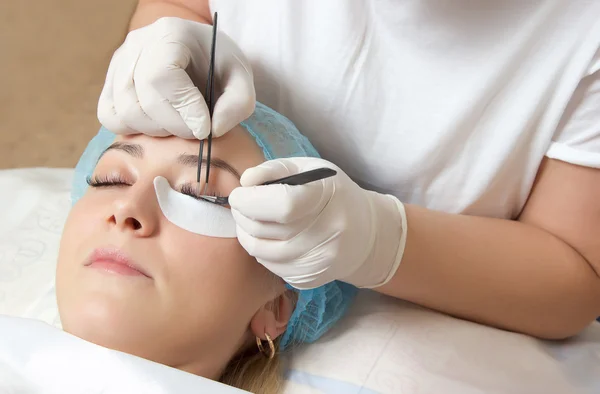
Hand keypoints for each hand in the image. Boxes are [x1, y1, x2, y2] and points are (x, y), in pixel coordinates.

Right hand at [98, 17, 255, 138]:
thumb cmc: (220, 66)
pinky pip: (110, 117)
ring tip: (180, 125)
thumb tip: (212, 130)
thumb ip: (236, 104)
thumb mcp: (241, 80)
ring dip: (156, 131)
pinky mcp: (111, 84)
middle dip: (173, 126)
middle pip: (139, 101)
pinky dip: (134, 130)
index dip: (183, 110)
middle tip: (197, 130)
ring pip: (123, 113)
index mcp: (169, 34)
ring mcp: (119, 64)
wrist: (202, 56)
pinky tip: (159, 124)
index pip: (161, 77)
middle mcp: (137, 45)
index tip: (205, 128)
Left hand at [228, 158, 407, 288]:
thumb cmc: (333, 195)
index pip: (280, 205)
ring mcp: (317, 261)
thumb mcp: (310, 169)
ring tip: (252, 220)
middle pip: (263, 229)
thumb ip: (274, 170)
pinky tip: (272, 238)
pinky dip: (262, 250)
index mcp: (326, 200)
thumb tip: (245, 182)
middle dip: (242, 215)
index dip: (250, 201)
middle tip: (242, 205)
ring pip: (260, 251)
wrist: (365, 235)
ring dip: (246, 233)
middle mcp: (325, 234)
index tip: (239, 194)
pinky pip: (269, 266)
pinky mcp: (309, 279)